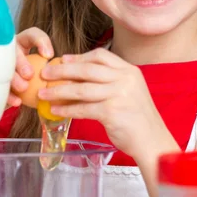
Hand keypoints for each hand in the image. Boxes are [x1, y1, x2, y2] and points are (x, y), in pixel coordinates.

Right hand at [7, 27, 53, 107]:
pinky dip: (8, 94)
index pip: (32, 34)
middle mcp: (10, 52)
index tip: (49, 55)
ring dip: (13, 76)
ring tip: (23, 88)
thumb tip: (64, 73)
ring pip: (2, 66)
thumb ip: (55, 71)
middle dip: (21, 61)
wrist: (15, 101)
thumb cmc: (36, 85)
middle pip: (12, 49)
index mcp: (23, 45)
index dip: (40, 41)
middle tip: (29, 74)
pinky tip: (17, 101)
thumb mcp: (47, 76)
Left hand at [38, 48, 179, 196]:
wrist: (153, 141)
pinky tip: (56, 110)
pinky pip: (83, 108)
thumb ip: (111, 82)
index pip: (101, 56)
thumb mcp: (130, 92)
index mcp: (129, 71)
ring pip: (81, 88)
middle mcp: (125, 79)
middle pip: (87, 69)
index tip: (63, 60)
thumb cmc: (139, 119)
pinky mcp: (112, 112)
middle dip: (62, 70)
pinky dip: (67, 109)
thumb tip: (79, 78)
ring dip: (58, 91)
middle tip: (45, 74)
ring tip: (44, 93)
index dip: (79, 57)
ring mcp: (119, 95)